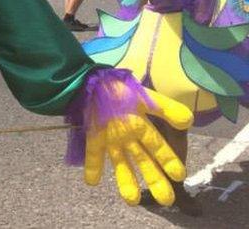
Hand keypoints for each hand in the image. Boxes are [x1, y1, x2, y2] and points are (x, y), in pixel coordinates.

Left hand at [83, 87, 192, 205]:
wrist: (96, 82)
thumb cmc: (123, 90)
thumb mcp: (147, 98)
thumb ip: (166, 109)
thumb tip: (189, 121)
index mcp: (143, 128)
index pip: (158, 148)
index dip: (169, 161)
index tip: (180, 176)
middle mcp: (129, 138)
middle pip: (144, 161)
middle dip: (155, 180)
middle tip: (166, 200)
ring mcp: (112, 139)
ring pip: (121, 162)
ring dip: (125, 180)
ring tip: (131, 200)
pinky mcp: (94, 137)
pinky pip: (94, 153)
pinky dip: (93, 166)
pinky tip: (92, 182)